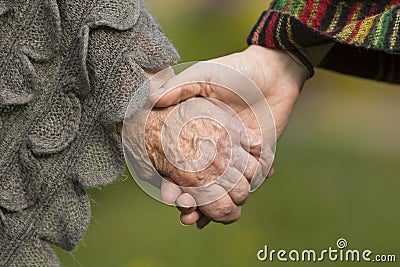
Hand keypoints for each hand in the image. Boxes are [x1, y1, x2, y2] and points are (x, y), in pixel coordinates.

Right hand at [123, 67, 264, 227]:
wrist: (274, 73)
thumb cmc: (237, 71)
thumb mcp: (205, 75)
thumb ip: (180, 86)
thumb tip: (150, 98)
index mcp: (199, 129)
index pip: (181, 160)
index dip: (172, 178)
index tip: (168, 194)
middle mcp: (217, 145)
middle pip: (200, 179)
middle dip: (191, 199)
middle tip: (185, 213)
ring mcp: (237, 153)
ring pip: (223, 185)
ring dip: (212, 206)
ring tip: (201, 219)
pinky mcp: (259, 156)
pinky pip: (250, 180)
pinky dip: (240, 195)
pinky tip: (231, 210)